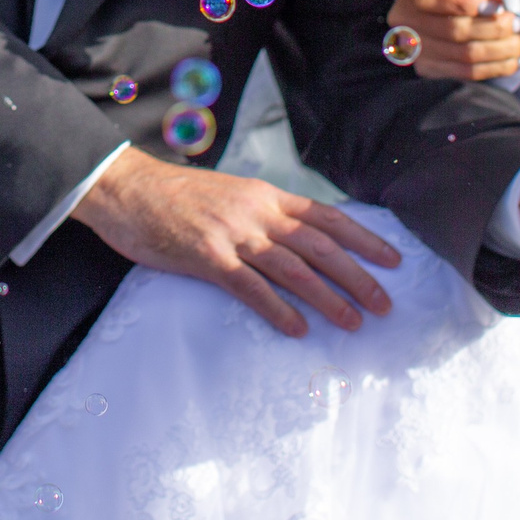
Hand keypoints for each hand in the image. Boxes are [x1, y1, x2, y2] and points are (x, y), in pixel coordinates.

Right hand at [74, 150, 401, 337]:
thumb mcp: (230, 194)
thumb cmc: (176, 196)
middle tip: (385, 304)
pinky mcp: (206, 257)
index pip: (327, 216)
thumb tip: (297, 238)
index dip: (363, 238)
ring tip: (353, 323)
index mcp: (265, 195)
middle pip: (320, 246)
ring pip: (293, 269)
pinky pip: (250, 287)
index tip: (393, 260)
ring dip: (327, 298)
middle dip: (357, 276)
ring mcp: (232, 234)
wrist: (127, 189)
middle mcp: (257, 212)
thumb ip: (263, 213)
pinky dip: (277, 310)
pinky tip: (297, 329)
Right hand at [387, 0, 519, 81]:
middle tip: (519, 24)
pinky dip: (495, 67)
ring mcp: (415, 48)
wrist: (452, 5)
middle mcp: (404, 19)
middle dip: (494, 29)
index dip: (467, 4)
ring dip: (501, 50)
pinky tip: (513, 58)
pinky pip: (466, 73)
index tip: (498, 6)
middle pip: (454, 30)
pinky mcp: (428, 68)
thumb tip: (509, 0)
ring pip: (464, 55)